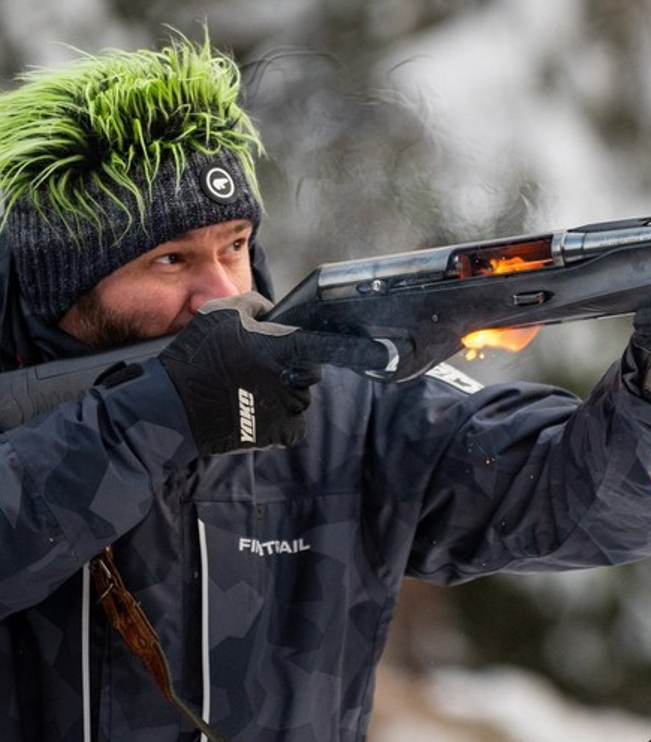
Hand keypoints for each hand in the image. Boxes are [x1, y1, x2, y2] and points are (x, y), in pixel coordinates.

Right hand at [158, 293, 388, 454]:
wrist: (171, 408)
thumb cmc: (197, 357)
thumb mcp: (222, 314)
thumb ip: (257, 305)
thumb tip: (276, 310)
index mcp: (283, 348)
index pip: (331, 345)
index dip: (361, 348)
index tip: (389, 352)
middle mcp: (292, 379)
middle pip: (309, 371)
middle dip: (291, 367)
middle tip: (256, 366)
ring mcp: (287, 409)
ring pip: (298, 397)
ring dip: (282, 393)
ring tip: (244, 390)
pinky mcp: (278, 435)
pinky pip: (291, 425)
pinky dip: (277, 420)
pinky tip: (250, 412)